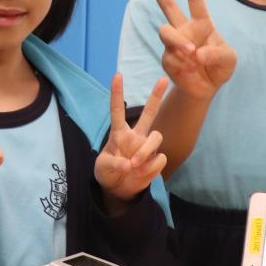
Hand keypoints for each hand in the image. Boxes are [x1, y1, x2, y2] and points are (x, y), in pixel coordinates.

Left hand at [95, 74, 167, 201]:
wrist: (118, 190)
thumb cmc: (108, 172)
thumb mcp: (103, 168)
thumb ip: (114, 163)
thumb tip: (129, 164)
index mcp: (119, 133)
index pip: (117, 110)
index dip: (117, 93)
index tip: (117, 75)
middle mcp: (136, 136)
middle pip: (149, 113)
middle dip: (156, 96)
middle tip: (162, 79)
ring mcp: (147, 147)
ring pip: (157, 137)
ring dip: (145, 152)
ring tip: (134, 166)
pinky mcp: (156, 160)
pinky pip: (160, 159)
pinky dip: (150, 168)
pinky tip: (140, 174)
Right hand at [144, 0, 235, 99]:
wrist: (206, 88)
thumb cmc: (219, 67)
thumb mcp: (229, 59)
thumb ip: (217, 54)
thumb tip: (196, 53)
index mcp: (202, 24)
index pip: (195, 0)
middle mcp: (185, 30)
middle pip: (168, 6)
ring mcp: (174, 44)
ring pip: (165, 31)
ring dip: (178, 41)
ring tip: (190, 52)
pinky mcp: (167, 59)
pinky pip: (170, 56)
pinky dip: (182, 63)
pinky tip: (190, 69)